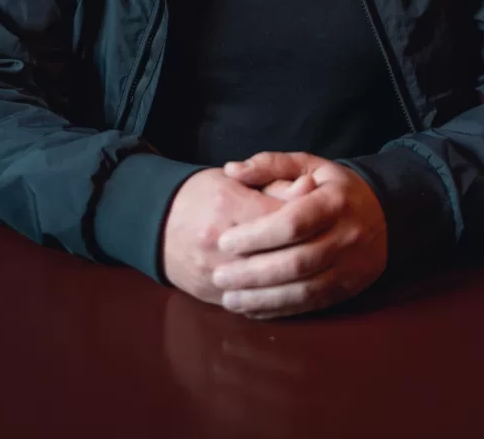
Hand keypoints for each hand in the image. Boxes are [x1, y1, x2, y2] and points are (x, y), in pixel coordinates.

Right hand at [161, 167, 315, 305]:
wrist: (155, 221)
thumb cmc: (202, 193)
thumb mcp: (235, 179)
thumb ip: (273, 183)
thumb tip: (310, 188)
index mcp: (227, 204)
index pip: (280, 217)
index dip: (308, 218)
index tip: (325, 217)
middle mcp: (218, 241)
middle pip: (276, 254)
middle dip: (308, 251)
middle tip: (328, 246)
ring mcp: (213, 272)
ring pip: (266, 285)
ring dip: (295, 281)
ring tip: (317, 271)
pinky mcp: (209, 294)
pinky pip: (249, 304)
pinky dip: (273, 300)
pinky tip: (291, 291)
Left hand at [214, 151, 387, 319]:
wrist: (384, 213)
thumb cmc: (332, 187)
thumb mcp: (308, 165)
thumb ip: (269, 165)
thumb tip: (232, 170)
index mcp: (335, 201)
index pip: (293, 222)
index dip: (257, 235)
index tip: (225, 241)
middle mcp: (347, 236)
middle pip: (296, 262)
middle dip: (254, 272)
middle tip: (219, 275)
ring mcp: (351, 267)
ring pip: (303, 290)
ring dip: (263, 298)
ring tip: (229, 298)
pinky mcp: (348, 288)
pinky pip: (311, 305)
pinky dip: (279, 310)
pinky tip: (252, 309)